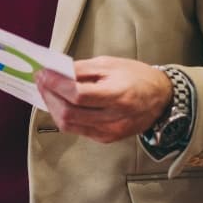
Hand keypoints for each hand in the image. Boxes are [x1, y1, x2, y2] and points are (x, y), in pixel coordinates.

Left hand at [36, 56, 171, 143]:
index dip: (56, 84)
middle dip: (49, 96)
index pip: (77, 95)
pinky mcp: (106, 138)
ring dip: (53, 106)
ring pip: (69, 124)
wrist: (162, 97)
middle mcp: (114, 118)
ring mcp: (110, 132)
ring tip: (47, 90)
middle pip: (69, 113)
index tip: (43, 73)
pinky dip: (64, 115)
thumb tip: (54, 71)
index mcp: (118, 96)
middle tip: (41, 80)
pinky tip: (60, 102)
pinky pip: (77, 129)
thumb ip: (80, 69)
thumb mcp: (109, 64)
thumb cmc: (136, 77)